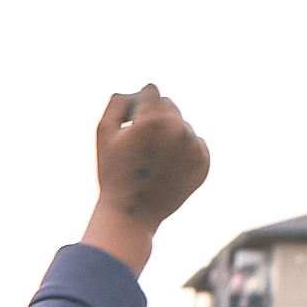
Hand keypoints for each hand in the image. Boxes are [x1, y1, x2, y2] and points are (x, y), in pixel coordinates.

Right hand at [83, 86, 209, 274]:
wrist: (132, 214)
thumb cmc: (113, 172)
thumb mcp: (103, 131)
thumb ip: (119, 101)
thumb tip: (140, 91)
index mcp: (155, 120)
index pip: (151, 91)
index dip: (138, 107)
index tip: (131, 125)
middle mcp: (179, 130)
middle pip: (169, 106)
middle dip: (155, 119)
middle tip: (141, 146)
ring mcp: (194, 148)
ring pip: (182, 125)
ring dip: (169, 135)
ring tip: (153, 161)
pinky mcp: (203, 164)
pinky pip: (195, 144)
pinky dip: (183, 152)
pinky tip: (167, 168)